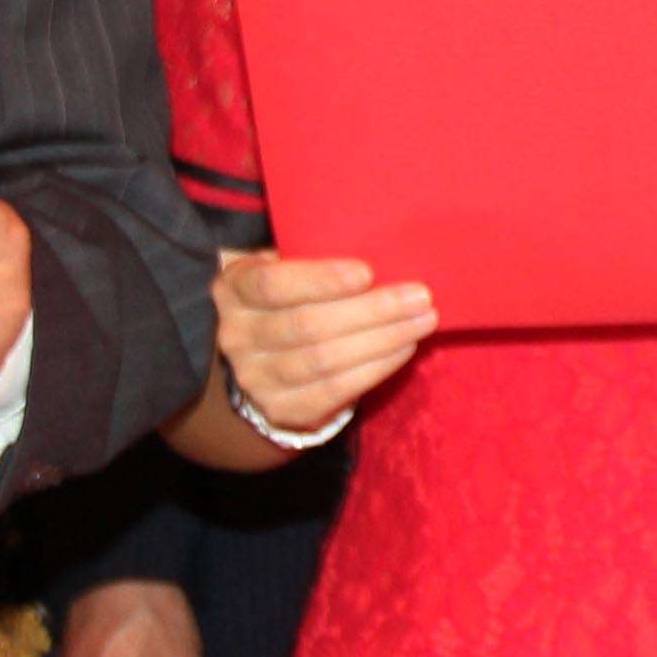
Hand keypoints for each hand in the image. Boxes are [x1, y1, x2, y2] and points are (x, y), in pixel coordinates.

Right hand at [210, 249, 433, 443]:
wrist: (265, 360)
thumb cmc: (290, 298)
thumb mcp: (284, 267)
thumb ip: (311, 257)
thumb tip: (381, 247)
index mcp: (233, 289)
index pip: (271, 285)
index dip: (320, 280)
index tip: (367, 272)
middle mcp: (235, 336)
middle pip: (307, 325)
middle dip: (372, 310)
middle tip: (420, 296)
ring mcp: (254, 378)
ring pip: (324, 360)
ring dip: (383, 339)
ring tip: (423, 321)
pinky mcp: (281, 409)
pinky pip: (335, 391)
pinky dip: (376, 368)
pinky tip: (404, 348)